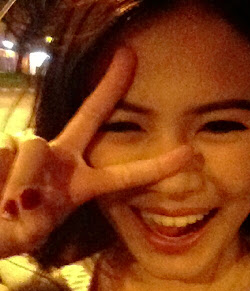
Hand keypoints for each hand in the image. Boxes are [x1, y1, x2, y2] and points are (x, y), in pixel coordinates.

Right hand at [0, 48, 192, 258]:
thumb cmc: (8, 232)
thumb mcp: (26, 235)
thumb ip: (31, 220)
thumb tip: (25, 195)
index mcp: (81, 185)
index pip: (124, 175)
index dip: (157, 166)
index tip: (190, 153)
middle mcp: (62, 159)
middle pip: (89, 117)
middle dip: (109, 87)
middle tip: (129, 55)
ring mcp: (33, 148)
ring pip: (34, 146)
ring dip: (22, 180)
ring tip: (8, 204)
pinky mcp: (4, 144)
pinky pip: (6, 150)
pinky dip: (4, 174)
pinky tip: (0, 188)